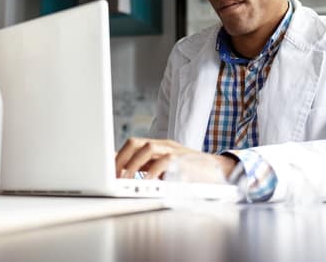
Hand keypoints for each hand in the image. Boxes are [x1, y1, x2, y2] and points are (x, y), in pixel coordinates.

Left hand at [115, 137, 237, 180]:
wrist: (220, 171)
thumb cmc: (191, 173)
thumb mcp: (166, 168)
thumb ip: (148, 168)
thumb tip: (123, 173)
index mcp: (159, 146)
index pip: (133, 143)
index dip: (118, 155)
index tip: (106, 168)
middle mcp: (165, 146)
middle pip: (136, 143)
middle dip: (121, 158)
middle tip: (113, 175)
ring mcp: (175, 152)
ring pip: (148, 148)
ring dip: (132, 164)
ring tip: (124, 179)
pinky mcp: (184, 162)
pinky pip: (164, 163)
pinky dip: (151, 172)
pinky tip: (144, 182)